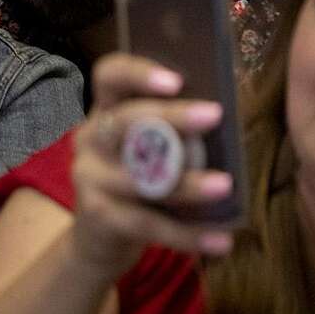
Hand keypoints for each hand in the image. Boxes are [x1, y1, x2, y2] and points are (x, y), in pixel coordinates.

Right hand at [70, 54, 236, 279]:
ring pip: (141, 177)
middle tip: (214, 115)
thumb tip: (224, 116)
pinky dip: (187, 233)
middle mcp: (89, 137)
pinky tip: (221, 240)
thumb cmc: (137, 180)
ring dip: (187, 183)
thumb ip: (168, 129)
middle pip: (126, 120)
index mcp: (104, 109)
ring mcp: (89, 177)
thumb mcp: (143, 147)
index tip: (176, 79)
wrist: (100, 239)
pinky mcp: (98, 216)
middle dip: (172, 117)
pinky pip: (148, 224)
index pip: (109, 75)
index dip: (138, 73)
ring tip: (225, 185)